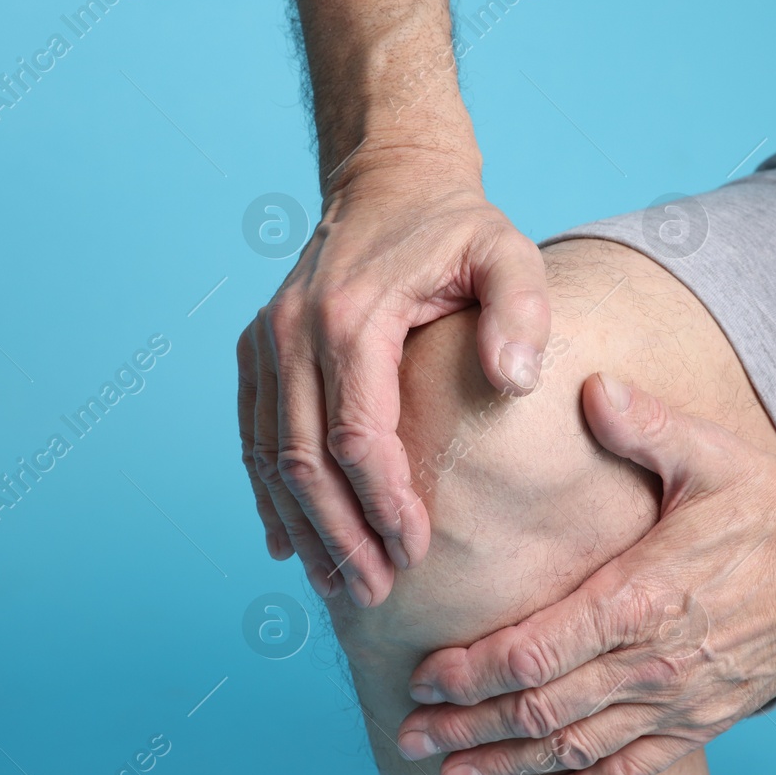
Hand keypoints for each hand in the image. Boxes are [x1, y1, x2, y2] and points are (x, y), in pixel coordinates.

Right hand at [237, 150, 551, 607]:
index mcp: (349, 317)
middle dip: (339, 535)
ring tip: (339, 586)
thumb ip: (522, 309)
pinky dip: (268, 496)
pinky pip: (253, 437)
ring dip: (301, 528)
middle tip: (375, 593)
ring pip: (268, 458)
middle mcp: (292, 332)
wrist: (388, 181)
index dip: (382, 502)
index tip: (415, 551)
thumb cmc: (456, 228)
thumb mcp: (509, 252)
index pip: (355, 435)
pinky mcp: (258, 353)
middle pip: (301, 460)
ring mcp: (266, 343)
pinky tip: (290, 545)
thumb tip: (517, 381)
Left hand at [395, 372, 775, 774]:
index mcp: (638, 598)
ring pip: (574, 747)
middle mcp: (650, 663)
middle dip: (466, 728)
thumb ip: (643, 424)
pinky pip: (634, 771)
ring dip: (507, 765)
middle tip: (406, 740)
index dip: (470, 672)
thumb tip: (589, 386)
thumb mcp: (710, 454)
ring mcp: (676, 701)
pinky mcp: (703, 723)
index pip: (533, 651)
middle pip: (538, 710)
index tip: (421, 679)